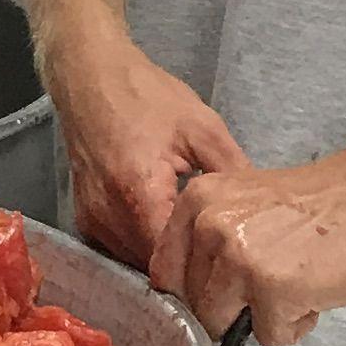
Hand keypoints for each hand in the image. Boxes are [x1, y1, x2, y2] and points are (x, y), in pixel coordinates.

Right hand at [40, 27, 240, 270]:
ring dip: (164, 257)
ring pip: (135, 261)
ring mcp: (92, 220)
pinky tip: (166, 228)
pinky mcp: (85, 218)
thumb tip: (260, 211)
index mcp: (139, 195)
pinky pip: (119, 247)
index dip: (203, 269)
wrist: (89, 76)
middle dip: (186, 266)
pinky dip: (143, 245)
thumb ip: (233, 171)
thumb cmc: (146, 96)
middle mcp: (109, 216)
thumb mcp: (202, 127)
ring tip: (196, 243)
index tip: (230, 267)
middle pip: (154, 266)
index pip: (173, 260)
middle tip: (220, 257)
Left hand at [153, 137, 345, 345]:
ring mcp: (237, 260)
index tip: (217, 298)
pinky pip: (269, 336)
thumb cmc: (322, 204)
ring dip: (263, 317)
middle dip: (233, 307)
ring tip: (297, 285)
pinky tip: (315, 291)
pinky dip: (294, 324)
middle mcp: (208, 227)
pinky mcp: (270, 290)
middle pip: (195, 303)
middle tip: (275, 281)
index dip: (193, 294)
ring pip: (224, 323)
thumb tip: (195, 294)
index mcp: (197, 201)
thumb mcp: (246, 206)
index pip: (166, 271)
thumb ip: (214, 239)